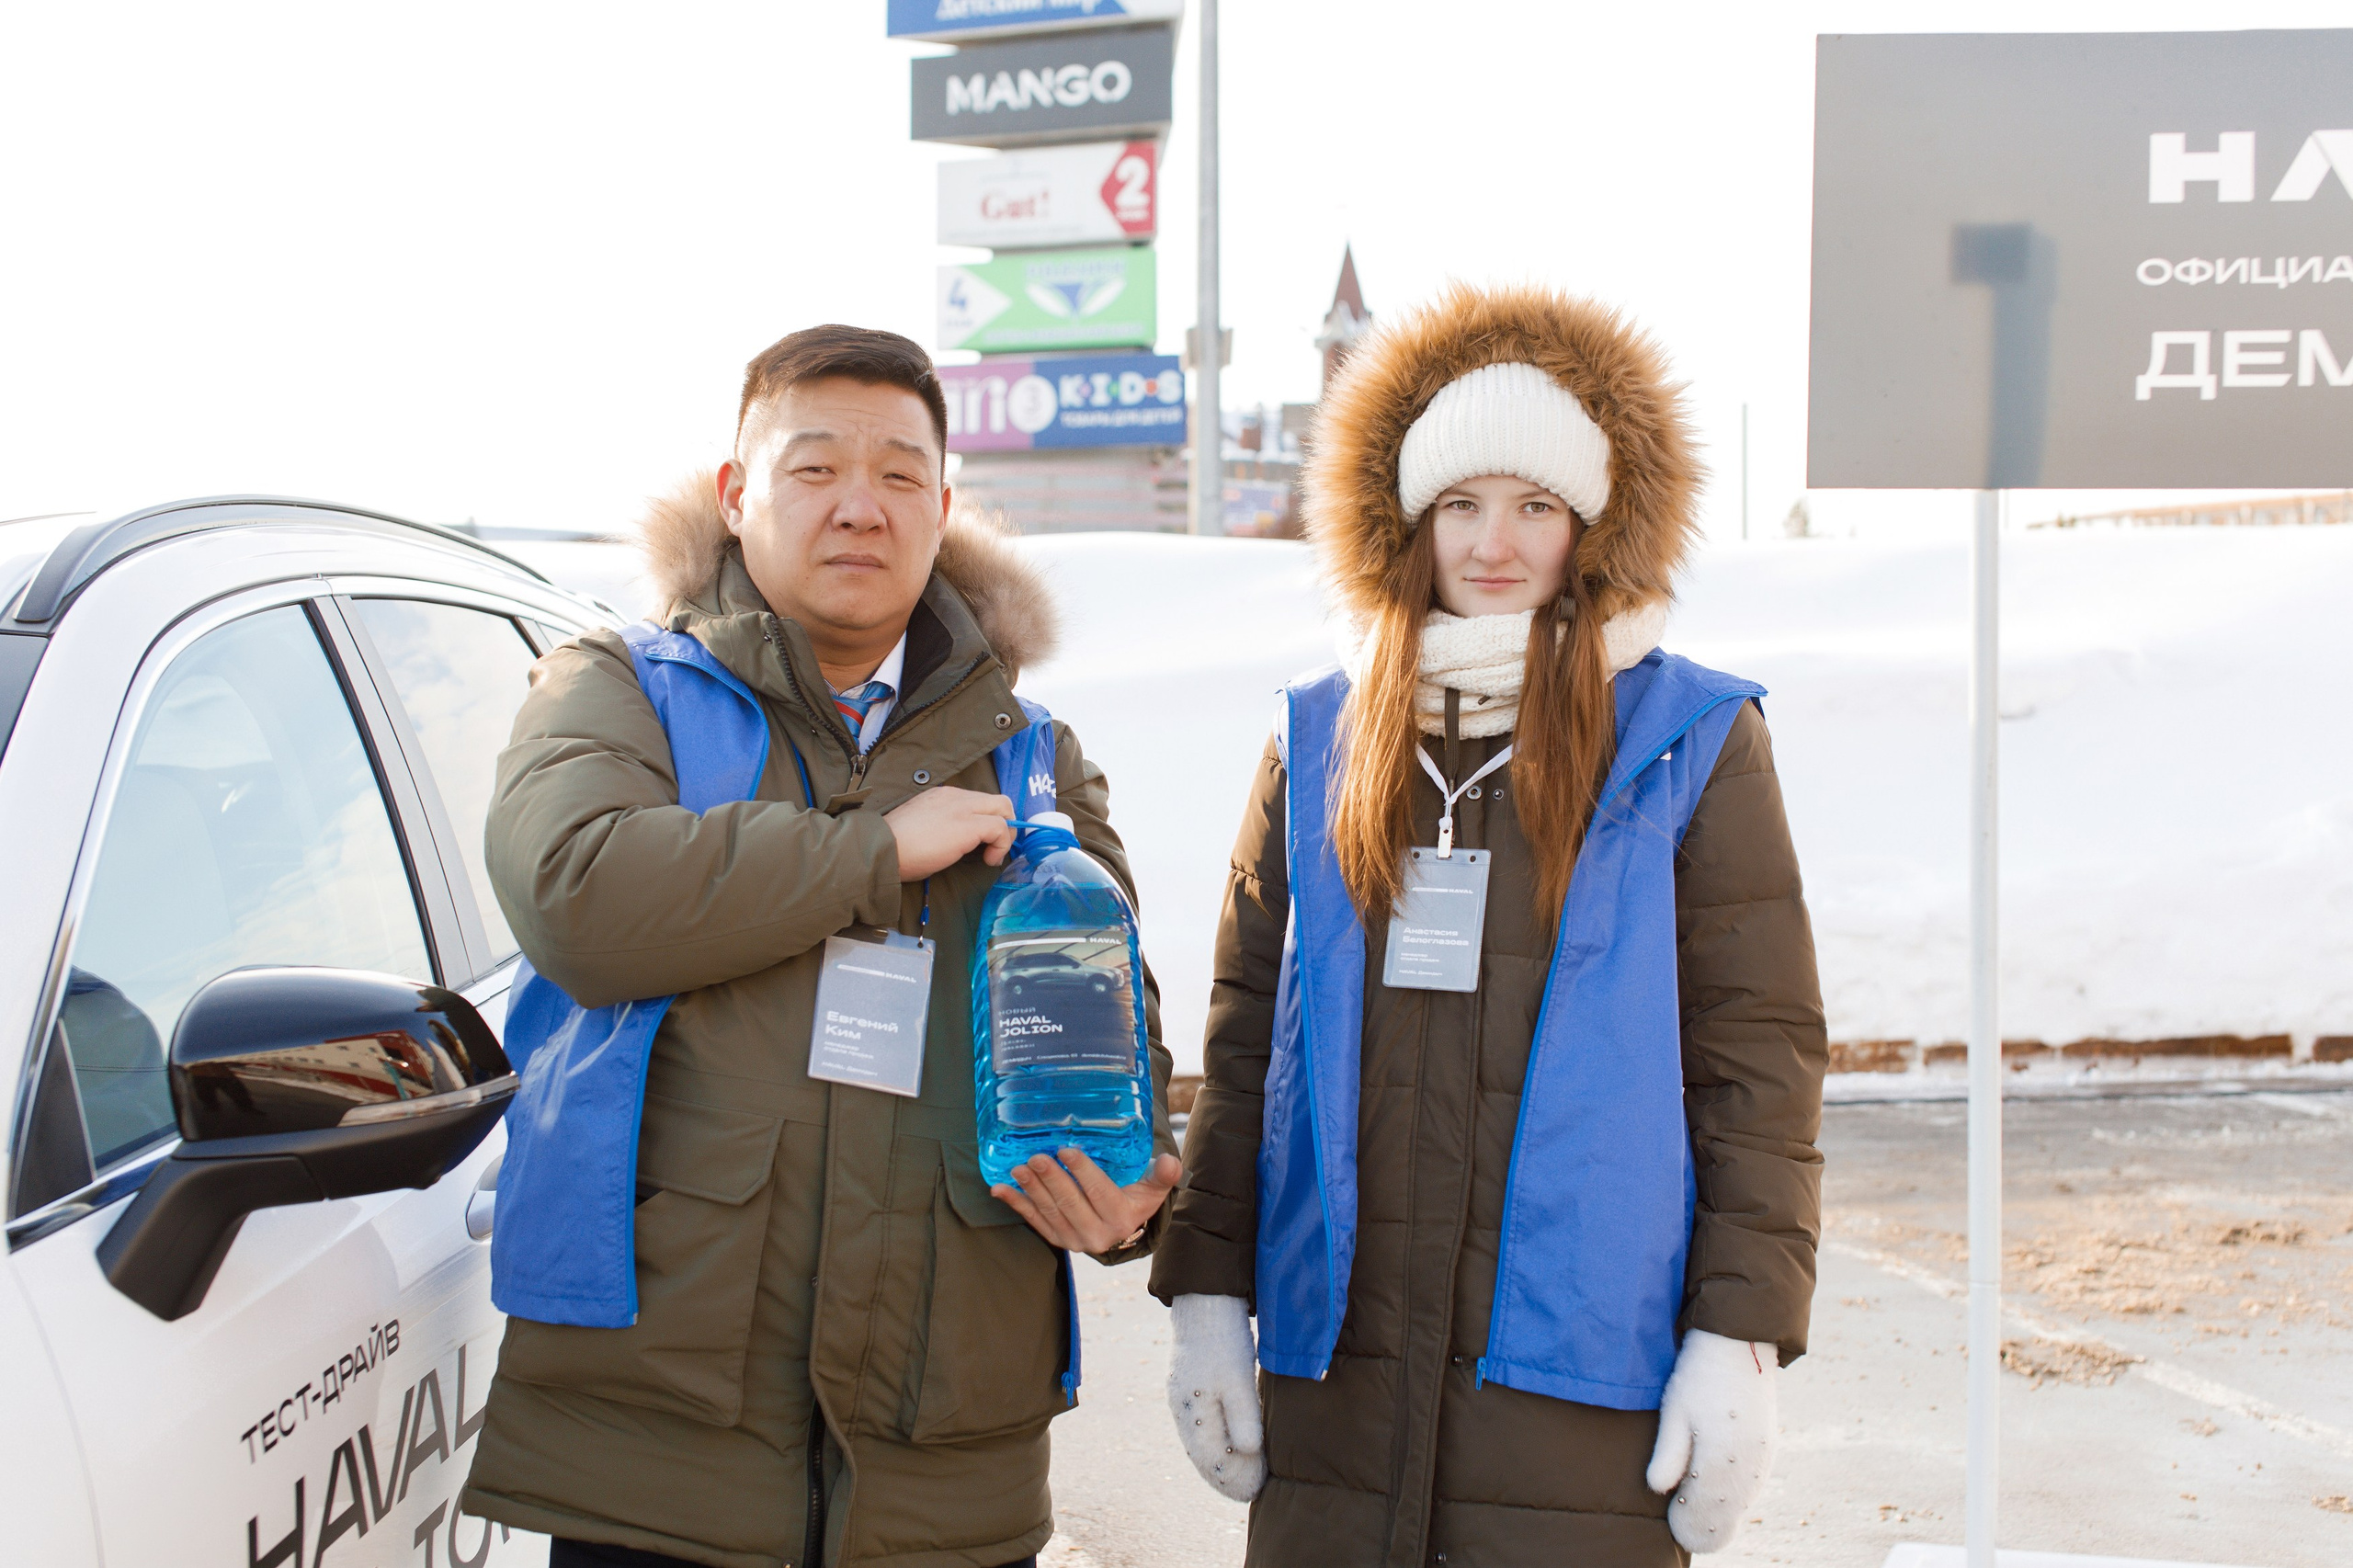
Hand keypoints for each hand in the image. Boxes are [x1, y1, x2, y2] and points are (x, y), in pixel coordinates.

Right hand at [883, 787, 1014, 880]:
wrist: (883, 849)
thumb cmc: (895, 847)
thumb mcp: (922, 827)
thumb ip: (943, 825)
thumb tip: (959, 841)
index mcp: (942, 796)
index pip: (979, 800)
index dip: (988, 820)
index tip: (983, 841)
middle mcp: (955, 796)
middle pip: (998, 800)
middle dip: (1005, 823)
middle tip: (994, 847)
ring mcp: (963, 807)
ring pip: (1004, 809)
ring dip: (1006, 835)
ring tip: (992, 855)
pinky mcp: (968, 824)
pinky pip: (1001, 828)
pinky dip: (1002, 845)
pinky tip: (988, 860)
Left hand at [990, 1149, 1178, 1254]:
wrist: (1122, 1231)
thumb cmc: (1136, 1199)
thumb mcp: (1153, 1189)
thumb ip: (1163, 1175)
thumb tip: (1171, 1162)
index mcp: (1121, 1219)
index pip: (1100, 1193)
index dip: (1082, 1172)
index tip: (1066, 1150)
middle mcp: (1097, 1235)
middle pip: (1070, 1204)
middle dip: (1051, 1179)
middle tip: (1036, 1157)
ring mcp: (1073, 1240)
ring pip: (1049, 1212)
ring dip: (1031, 1190)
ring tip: (1018, 1168)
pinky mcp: (1057, 1240)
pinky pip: (1034, 1222)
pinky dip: (1016, 1205)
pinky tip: (999, 1189)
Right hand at [1169, 1294, 1264, 1501]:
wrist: (1205, 1304)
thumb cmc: (1224, 1341)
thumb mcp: (1238, 1378)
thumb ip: (1243, 1416)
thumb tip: (1249, 1451)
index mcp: (1192, 1411)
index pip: (1210, 1458)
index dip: (1232, 1477)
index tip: (1255, 1491)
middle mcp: (1182, 1409)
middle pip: (1202, 1455)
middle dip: (1225, 1477)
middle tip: (1250, 1494)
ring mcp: (1183, 1398)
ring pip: (1199, 1442)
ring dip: (1219, 1463)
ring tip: (1240, 1480)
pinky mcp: (1189, 1387)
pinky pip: (1199, 1428)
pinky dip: (1214, 1444)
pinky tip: (1227, 1448)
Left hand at [1644, 1329, 1778, 1553]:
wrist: (1739, 1343)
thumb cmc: (1699, 1375)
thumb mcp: (1674, 1412)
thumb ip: (1668, 1454)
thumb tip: (1658, 1490)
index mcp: (1723, 1458)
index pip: (1705, 1508)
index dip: (1689, 1523)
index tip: (1674, 1530)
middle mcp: (1750, 1464)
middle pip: (1728, 1512)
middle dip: (1707, 1526)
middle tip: (1684, 1535)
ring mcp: (1764, 1456)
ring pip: (1743, 1501)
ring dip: (1723, 1514)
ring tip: (1699, 1521)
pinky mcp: (1769, 1446)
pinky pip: (1753, 1485)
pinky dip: (1737, 1498)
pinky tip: (1723, 1499)